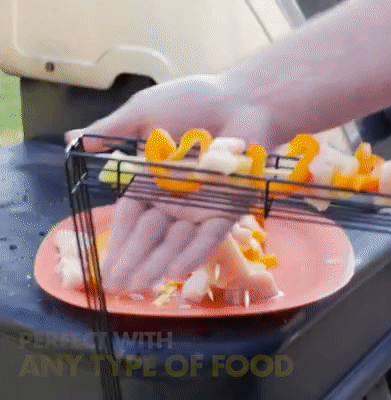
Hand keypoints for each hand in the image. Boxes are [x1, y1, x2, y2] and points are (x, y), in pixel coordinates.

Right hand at [65, 74, 272, 294]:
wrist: (243, 98)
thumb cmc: (193, 101)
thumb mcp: (143, 114)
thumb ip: (111, 132)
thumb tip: (70, 138)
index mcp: (153, 180)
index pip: (131, 217)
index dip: (119, 240)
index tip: (106, 264)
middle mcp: (176, 198)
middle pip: (152, 235)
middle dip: (135, 259)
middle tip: (118, 286)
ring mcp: (203, 205)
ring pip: (179, 239)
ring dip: (160, 262)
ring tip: (141, 284)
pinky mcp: (229, 208)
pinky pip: (211, 233)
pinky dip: (193, 250)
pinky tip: (175, 270)